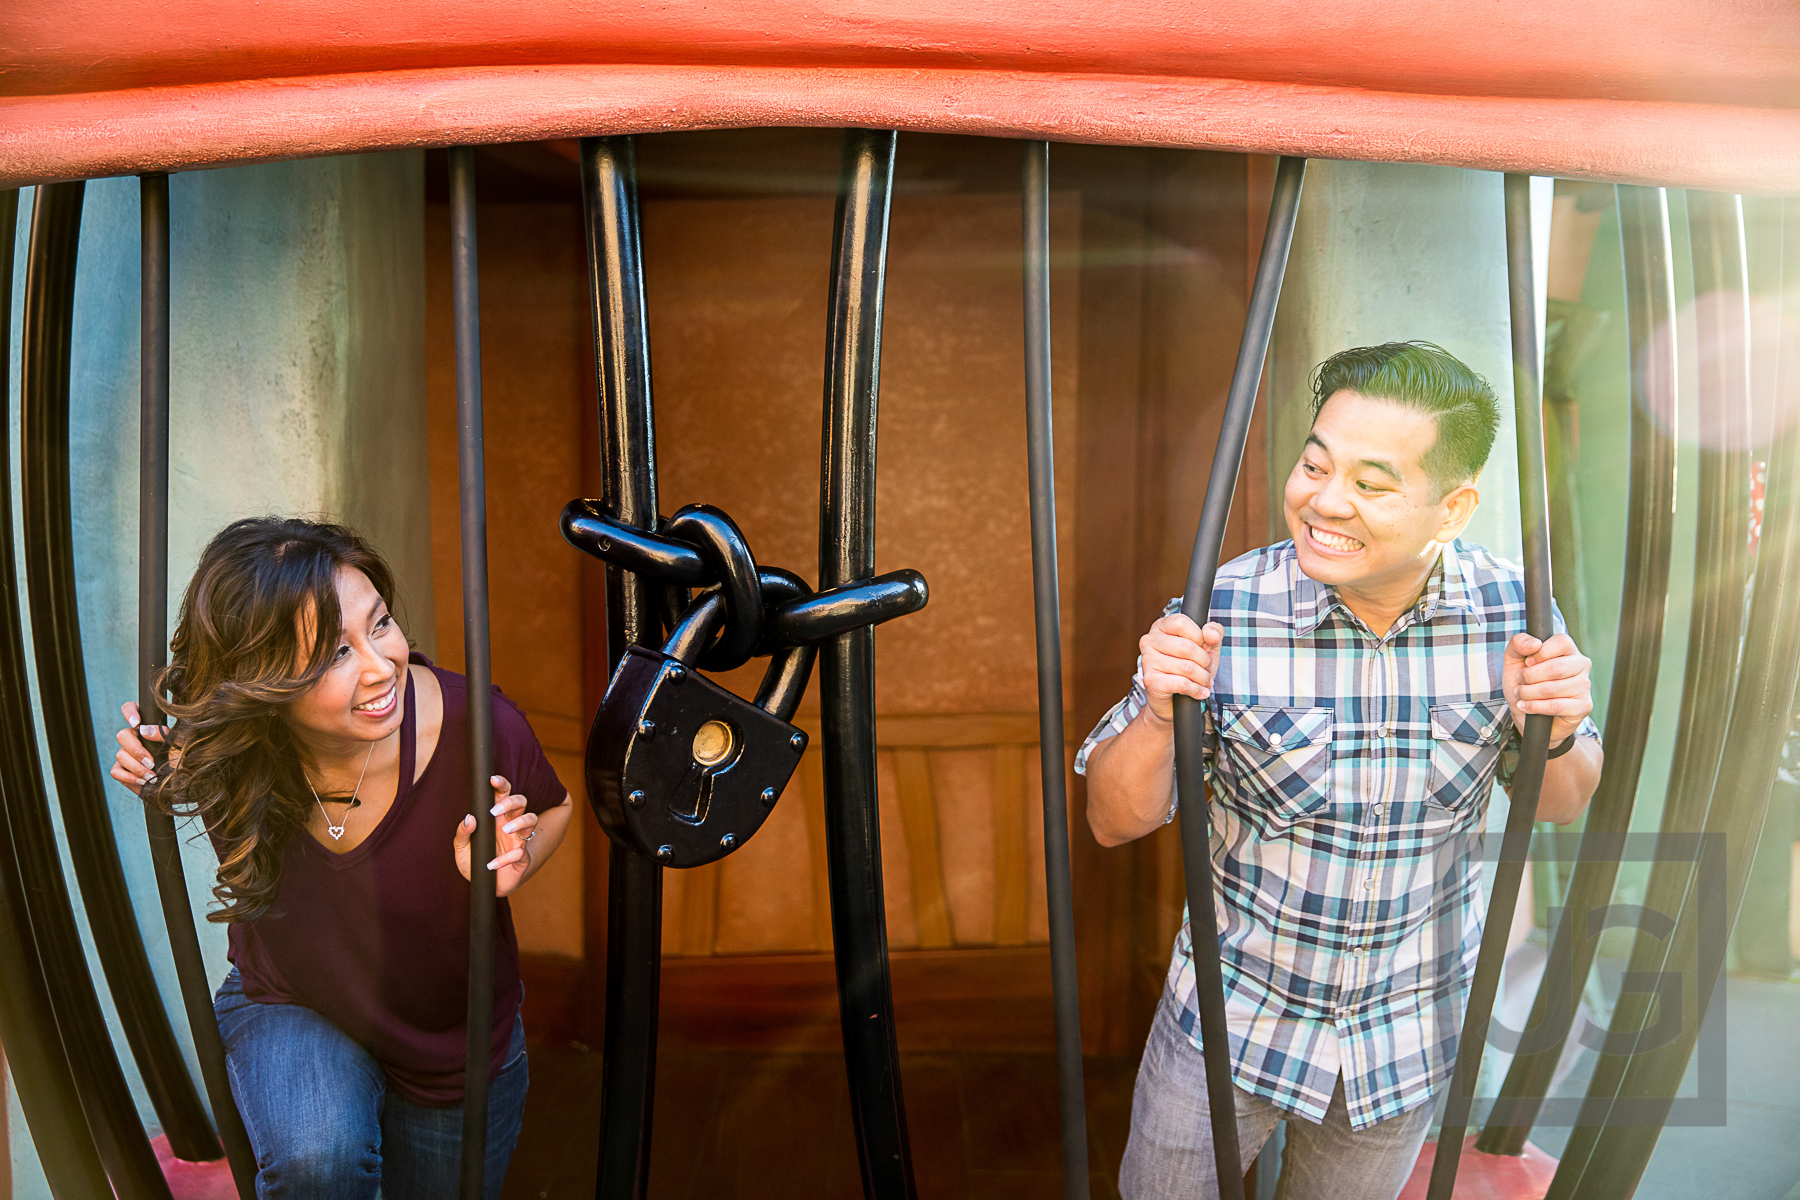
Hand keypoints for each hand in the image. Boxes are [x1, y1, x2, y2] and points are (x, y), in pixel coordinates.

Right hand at [110, 701, 173, 796]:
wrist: (181, 783)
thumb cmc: (181, 760)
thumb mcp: (179, 744)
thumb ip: (164, 734)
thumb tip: (143, 729)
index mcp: (146, 725)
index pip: (130, 708)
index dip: (129, 712)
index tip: (137, 723)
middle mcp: (134, 737)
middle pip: (122, 735)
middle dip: (137, 750)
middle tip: (152, 761)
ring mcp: (126, 754)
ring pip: (120, 755)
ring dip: (137, 767)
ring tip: (152, 775)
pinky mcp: (121, 770)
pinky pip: (116, 771)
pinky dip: (129, 777)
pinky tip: (143, 781)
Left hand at [453, 776, 540, 898]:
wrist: (486, 886)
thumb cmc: (475, 862)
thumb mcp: (461, 849)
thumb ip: (462, 834)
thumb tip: (469, 818)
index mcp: (495, 818)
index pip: (502, 795)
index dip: (501, 785)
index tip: (493, 779)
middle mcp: (509, 824)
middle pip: (521, 801)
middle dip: (511, 802)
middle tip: (494, 811)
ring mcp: (518, 840)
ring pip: (531, 819)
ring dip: (520, 822)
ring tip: (505, 830)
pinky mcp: (522, 858)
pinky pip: (520, 853)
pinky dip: (505, 858)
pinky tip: (491, 864)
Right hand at [1138, 614, 1223, 723]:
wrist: (1174, 699)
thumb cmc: (1190, 667)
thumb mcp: (1207, 646)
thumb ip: (1214, 633)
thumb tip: (1211, 635)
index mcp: (1161, 626)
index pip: (1181, 622)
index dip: (1199, 636)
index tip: (1204, 647)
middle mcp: (1149, 641)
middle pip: (1186, 647)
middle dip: (1205, 661)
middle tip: (1207, 669)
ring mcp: (1147, 661)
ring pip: (1186, 667)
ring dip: (1203, 678)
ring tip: (1205, 681)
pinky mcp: (1150, 680)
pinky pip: (1182, 684)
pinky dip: (1196, 690)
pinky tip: (1200, 692)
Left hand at [1503, 632, 1592, 745]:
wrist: (1527, 715)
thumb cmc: (1525, 684)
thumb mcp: (1514, 660)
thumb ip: (1518, 644)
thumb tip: (1534, 643)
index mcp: (1568, 650)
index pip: (1561, 641)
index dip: (1539, 653)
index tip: (1528, 663)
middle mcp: (1581, 665)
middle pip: (1556, 667)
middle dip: (1529, 676)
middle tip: (1521, 681)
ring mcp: (1585, 686)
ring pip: (1552, 688)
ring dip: (1528, 693)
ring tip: (1521, 694)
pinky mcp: (1583, 706)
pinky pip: (1555, 706)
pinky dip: (1534, 707)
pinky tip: (1525, 706)